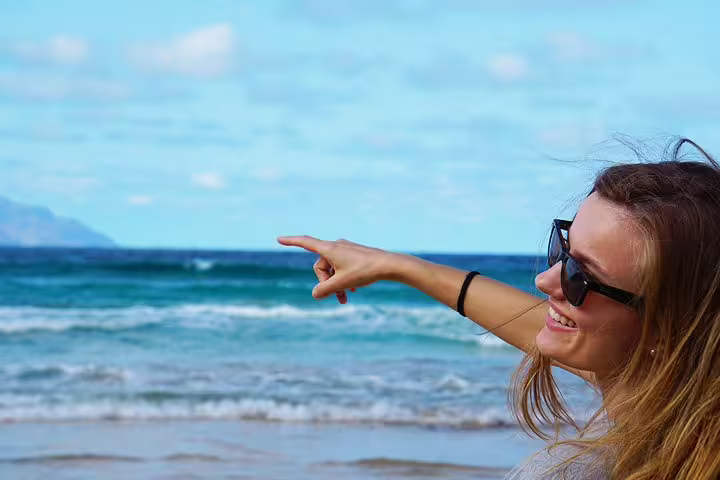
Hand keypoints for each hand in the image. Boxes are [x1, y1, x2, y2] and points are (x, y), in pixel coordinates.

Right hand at [276, 235, 396, 302]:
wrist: (389, 265)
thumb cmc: (364, 271)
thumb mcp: (341, 283)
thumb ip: (324, 290)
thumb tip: (316, 294)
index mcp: (329, 249)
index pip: (305, 243)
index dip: (291, 242)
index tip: (279, 239)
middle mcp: (336, 246)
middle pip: (321, 267)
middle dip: (327, 284)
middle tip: (340, 298)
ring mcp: (346, 250)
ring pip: (333, 270)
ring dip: (337, 285)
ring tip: (346, 298)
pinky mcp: (355, 255)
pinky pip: (343, 268)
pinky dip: (345, 279)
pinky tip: (355, 289)